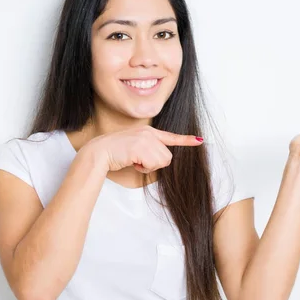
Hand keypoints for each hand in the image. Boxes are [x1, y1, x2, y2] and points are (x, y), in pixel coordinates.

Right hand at [86, 125, 203, 172]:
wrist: (99, 152)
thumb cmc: (114, 153)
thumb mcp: (134, 147)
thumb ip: (147, 149)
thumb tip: (160, 159)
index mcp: (147, 131)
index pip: (170, 136)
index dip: (185, 140)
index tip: (199, 140)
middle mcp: (149, 133)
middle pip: (167, 156)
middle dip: (154, 164)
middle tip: (138, 161)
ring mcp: (146, 139)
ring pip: (162, 161)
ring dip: (149, 167)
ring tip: (134, 161)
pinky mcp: (142, 147)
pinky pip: (153, 164)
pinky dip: (143, 168)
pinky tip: (132, 162)